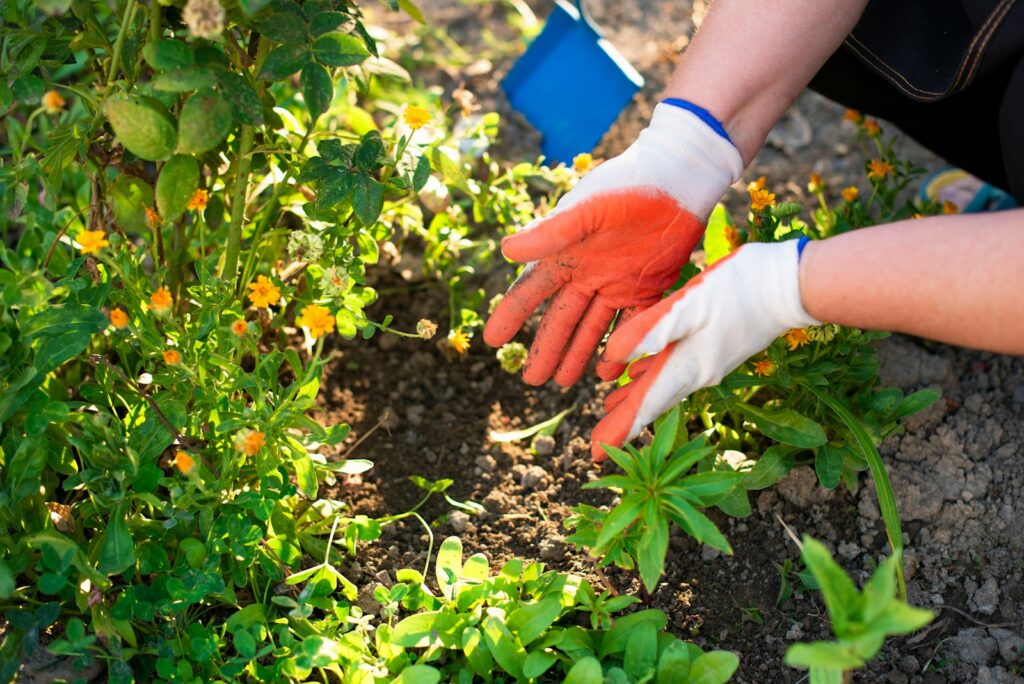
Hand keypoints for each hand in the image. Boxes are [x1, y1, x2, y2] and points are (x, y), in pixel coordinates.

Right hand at [483, 102, 742, 386]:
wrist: (678, 177)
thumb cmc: (627, 185)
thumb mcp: (586, 209)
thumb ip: (550, 233)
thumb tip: (505, 251)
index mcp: (565, 254)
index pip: (530, 291)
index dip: (511, 316)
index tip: (491, 341)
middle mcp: (587, 273)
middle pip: (561, 319)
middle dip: (546, 349)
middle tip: (533, 381)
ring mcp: (617, 283)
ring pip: (592, 328)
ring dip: (578, 354)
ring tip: (564, 383)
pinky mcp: (648, 287)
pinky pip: (631, 325)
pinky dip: (621, 348)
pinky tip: (611, 372)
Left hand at [590, 240, 818, 458]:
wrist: (792, 284)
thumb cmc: (741, 290)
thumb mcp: (690, 305)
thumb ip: (652, 330)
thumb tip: (613, 357)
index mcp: (687, 367)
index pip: (646, 406)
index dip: (618, 429)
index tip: (594, 454)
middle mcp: (697, 373)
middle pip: (652, 403)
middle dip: (623, 423)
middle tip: (595, 446)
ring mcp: (708, 362)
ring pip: (663, 386)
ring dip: (636, 399)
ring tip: (608, 408)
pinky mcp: (716, 347)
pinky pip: (675, 370)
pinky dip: (652, 375)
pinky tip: (640, 371)